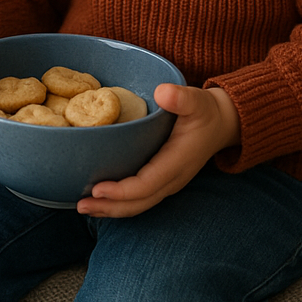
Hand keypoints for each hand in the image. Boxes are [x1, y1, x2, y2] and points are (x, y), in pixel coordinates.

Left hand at [76, 84, 240, 217]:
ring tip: (82, 207)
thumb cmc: (205, 111)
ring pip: (138, 204)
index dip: (122, 190)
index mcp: (177, 162)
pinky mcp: (162, 180)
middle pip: (139, 202)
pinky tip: (100, 200)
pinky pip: (140, 198)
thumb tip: (163, 93)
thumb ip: (181, 97)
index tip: (97, 189)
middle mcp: (172, 178)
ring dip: (111, 209)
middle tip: (80, 206)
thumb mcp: (196, 100)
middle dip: (110, 206)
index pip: (147, 184)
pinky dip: (119, 202)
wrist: (221, 124)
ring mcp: (168, 182)